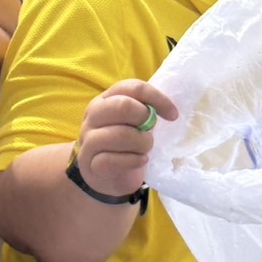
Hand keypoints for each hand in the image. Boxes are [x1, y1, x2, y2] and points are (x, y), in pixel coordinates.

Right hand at [75, 79, 178, 198]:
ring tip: (145, 150)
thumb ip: (143, 110)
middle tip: (150, 133)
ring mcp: (89, 139)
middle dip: (145, 120)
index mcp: (105, 100)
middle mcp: (93, 115)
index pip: (132, 87)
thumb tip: (168, 109)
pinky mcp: (91, 163)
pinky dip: (133, 161)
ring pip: (120, 135)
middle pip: (123, 106)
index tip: (173, 115)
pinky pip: (113, 159)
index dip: (157, 98)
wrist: (104, 174)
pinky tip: (140, 161)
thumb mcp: (132, 122)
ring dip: (141, 144)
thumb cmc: (124, 143)